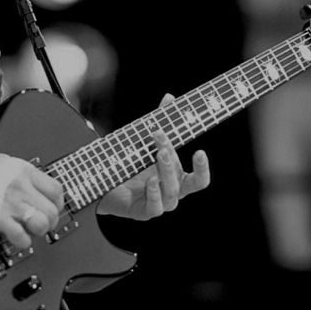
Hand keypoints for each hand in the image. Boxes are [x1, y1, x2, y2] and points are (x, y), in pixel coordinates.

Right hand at [0, 149, 63, 250]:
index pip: (56, 190)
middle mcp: (21, 185)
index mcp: (24, 170)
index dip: (58, 205)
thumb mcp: (4, 163)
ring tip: (28, 232)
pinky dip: (22, 243)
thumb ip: (21, 176)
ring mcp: (10, 201)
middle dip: (49, 223)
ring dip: (38, 233)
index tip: (51, 211)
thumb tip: (33, 188)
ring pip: (42, 224)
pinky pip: (21, 237)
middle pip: (53, 210)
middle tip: (40, 226)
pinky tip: (14, 238)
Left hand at [98, 93, 209, 220]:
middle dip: (174, 159)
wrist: (108, 184)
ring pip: (171, 193)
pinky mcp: (144, 212)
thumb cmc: (134, 163)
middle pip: (183, 182)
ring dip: (166, 173)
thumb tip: (170, 97)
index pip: (199, 180)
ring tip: (157, 155)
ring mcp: (159, 204)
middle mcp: (172, 193)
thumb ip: (161, 121)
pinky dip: (154, 194)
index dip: (202, 168)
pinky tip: (150, 181)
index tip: (199, 151)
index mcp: (178, 179)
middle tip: (161, 140)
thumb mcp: (148, 142)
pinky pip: (154, 207)